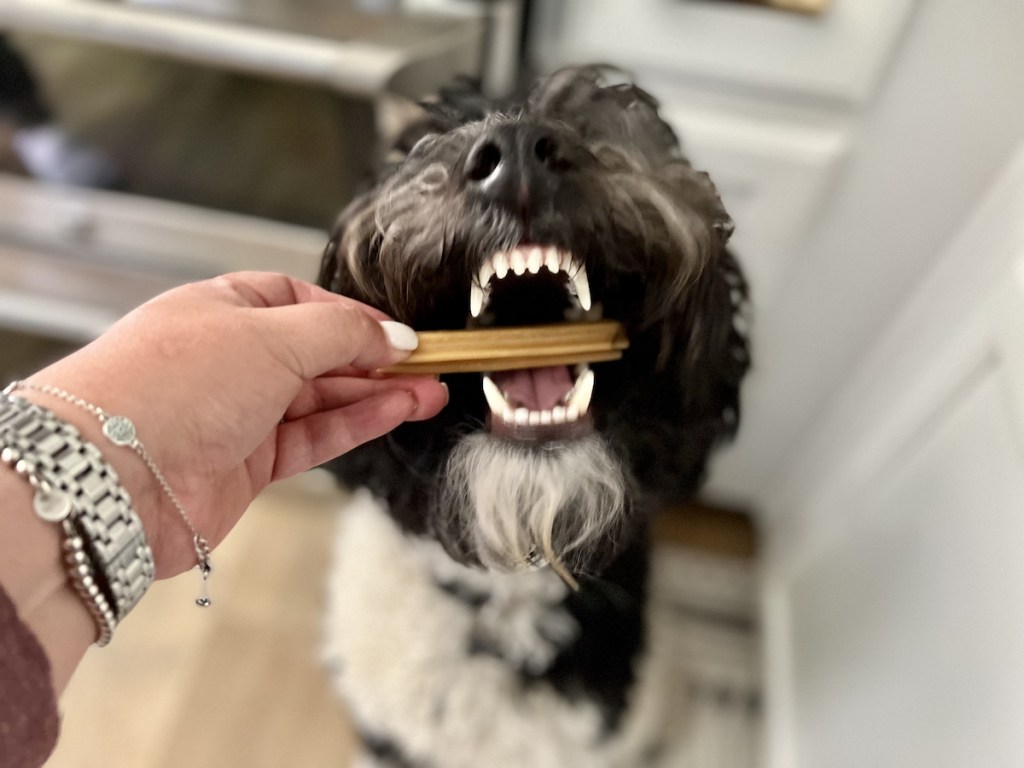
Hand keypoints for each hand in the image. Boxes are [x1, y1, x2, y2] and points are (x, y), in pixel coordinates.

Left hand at [23, 272, 446, 576]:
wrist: (112, 476)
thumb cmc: (169, 387)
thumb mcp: (270, 335)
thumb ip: (342, 333)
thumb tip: (392, 336)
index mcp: (222, 308)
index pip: (300, 301)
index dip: (352, 316)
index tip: (398, 333)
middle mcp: (230, 359)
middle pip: (319, 353)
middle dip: (375, 359)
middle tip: (429, 366)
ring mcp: (239, 413)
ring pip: (323, 399)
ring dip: (377, 394)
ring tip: (430, 393)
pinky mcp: (248, 464)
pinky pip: (315, 437)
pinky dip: (356, 424)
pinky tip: (394, 412)